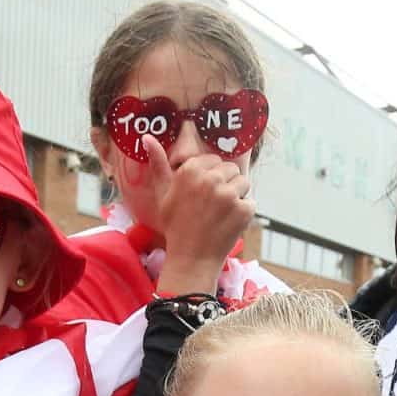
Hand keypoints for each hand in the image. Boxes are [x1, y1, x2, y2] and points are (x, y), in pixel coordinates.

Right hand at [132, 136, 254, 294]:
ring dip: (236, 197)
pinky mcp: (243, 209)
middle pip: (231, 169)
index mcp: (191, 170)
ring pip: (243, 183)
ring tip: (221, 214)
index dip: (211, 177)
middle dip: (225, 184)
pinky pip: (250, 202)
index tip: (202, 195)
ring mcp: (228, 194)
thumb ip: (158, 164)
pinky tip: (228, 224)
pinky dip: (243, 214)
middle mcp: (210, 178)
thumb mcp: (162, 193)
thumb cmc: (175, 225)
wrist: (191, 258)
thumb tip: (146, 137)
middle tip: (212, 206)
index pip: (214, 160)